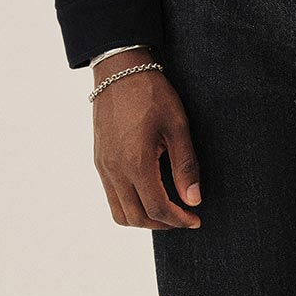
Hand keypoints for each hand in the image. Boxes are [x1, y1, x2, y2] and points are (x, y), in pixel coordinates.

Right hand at [91, 52, 201, 228]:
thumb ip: (185, 166)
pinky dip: (130, 205)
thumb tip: (193, 200)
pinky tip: (149, 193)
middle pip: (136, 218)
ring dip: (144, 219)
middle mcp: (115, 170)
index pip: (157, 208)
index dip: (179, 220)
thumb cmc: (152, 94)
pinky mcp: (99, 160)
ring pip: (119, 212)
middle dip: (163, 224)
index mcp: (136, 162)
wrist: (119, 71)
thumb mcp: (178, 127)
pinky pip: (111, 196)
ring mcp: (103, 166)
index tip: (195, 219)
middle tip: (184, 217)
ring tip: (166, 210)